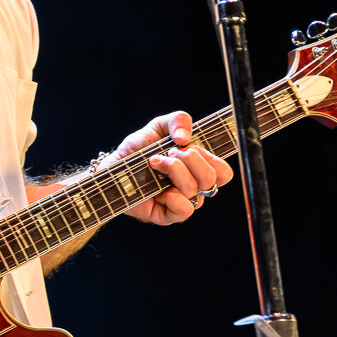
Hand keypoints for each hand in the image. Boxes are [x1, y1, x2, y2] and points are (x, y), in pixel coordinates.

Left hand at [109, 112, 234, 225]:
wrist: (114, 166)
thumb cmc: (138, 149)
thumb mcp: (158, 127)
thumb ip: (178, 120)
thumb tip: (186, 137)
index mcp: (198, 167)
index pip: (223, 171)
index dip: (213, 159)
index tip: (190, 147)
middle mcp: (194, 185)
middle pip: (212, 177)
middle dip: (190, 159)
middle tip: (169, 153)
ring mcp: (182, 201)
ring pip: (195, 189)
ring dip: (173, 171)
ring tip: (154, 163)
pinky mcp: (168, 215)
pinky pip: (185, 210)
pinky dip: (172, 196)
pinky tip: (158, 190)